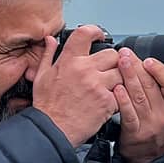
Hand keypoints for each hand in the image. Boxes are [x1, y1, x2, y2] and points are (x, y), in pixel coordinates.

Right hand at [32, 25, 119, 146]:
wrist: (52, 130)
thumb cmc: (47, 106)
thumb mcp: (41, 77)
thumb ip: (48, 55)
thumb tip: (51, 40)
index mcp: (68, 61)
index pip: (85, 34)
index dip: (96, 31)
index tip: (100, 35)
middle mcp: (84, 70)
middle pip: (112, 54)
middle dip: (113, 62)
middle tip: (108, 71)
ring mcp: (97, 85)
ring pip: (122, 73)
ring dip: (120, 80)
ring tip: (111, 87)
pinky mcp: (107, 101)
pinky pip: (122, 93)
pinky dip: (120, 98)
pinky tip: (110, 102)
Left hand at [113, 47, 163, 162]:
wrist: (147, 156)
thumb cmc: (151, 126)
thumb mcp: (163, 108)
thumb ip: (155, 87)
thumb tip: (138, 61)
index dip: (161, 71)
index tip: (148, 60)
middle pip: (151, 87)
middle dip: (137, 67)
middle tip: (125, 53)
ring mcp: (150, 125)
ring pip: (139, 97)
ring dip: (128, 77)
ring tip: (120, 63)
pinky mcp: (135, 134)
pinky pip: (129, 114)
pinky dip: (123, 100)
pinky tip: (117, 88)